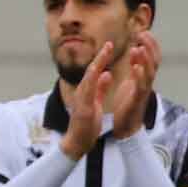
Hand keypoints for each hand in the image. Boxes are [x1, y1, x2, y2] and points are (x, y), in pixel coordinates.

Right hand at [56, 41, 122, 157]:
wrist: (78, 142)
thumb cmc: (87, 123)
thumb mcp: (96, 102)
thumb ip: (100, 88)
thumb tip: (107, 74)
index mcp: (87, 91)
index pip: (95, 71)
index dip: (102, 58)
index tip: (110, 45)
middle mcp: (83, 93)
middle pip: (91, 71)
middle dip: (100, 57)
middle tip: (109, 44)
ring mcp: (82, 100)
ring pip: (88, 79)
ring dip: (97, 65)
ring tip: (105, 53)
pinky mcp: (84, 109)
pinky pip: (89, 93)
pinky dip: (95, 83)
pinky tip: (101, 74)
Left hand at [116, 33, 160, 135]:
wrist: (125, 126)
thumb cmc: (126, 104)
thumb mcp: (130, 81)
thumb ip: (134, 66)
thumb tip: (136, 50)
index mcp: (144, 77)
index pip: (151, 57)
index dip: (150, 44)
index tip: (144, 32)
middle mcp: (147, 82)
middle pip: (154, 61)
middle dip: (150, 47)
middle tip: (142, 34)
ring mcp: (144, 90)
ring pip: (150, 72)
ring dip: (145, 59)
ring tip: (139, 47)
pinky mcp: (138, 99)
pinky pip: (141, 86)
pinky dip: (139, 75)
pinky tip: (135, 66)